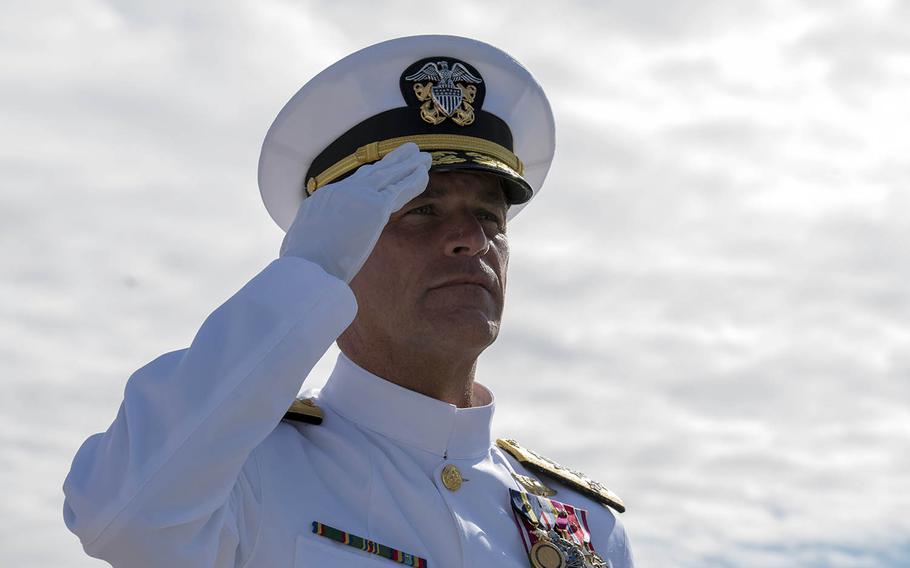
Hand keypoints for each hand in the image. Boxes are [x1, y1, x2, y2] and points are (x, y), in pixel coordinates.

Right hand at [280, 142, 430, 282]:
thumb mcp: (298, 247)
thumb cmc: (301, 267)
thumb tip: (300, 249)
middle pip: (370, 172)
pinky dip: (413, 180)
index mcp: (322, 201)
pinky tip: (424, 172)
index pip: (350, 185)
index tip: (380, 170)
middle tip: (406, 152)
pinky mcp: (374, 206)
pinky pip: (399, 189)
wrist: (308, 266)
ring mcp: (357, 196)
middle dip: (390, 162)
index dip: (369, 177)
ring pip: (388, 174)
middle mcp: (339, 192)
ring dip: (407, 164)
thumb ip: (307, 239)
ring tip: (423, 155)